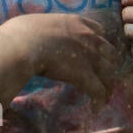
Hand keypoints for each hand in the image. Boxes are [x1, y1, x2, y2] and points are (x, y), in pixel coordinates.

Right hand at [0, 13, 118, 109]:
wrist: (23, 43)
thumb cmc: (23, 32)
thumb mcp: (40, 23)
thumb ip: (46, 29)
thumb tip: (33, 35)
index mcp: (77, 23)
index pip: (99, 30)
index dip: (100, 43)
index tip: (97, 52)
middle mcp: (88, 37)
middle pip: (110, 53)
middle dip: (109, 65)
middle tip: (104, 77)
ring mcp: (89, 56)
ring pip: (108, 73)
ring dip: (108, 87)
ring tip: (104, 98)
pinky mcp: (84, 74)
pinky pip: (98, 90)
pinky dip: (100, 101)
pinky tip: (95, 109)